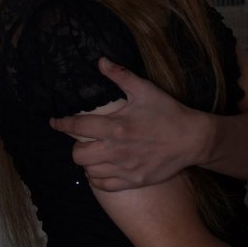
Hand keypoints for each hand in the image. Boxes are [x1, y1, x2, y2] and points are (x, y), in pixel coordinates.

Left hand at [49, 57, 205, 189]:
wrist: (192, 139)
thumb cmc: (168, 113)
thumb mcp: (145, 90)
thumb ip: (120, 75)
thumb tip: (100, 61)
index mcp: (116, 127)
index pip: (77, 128)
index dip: (61, 124)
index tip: (55, 122)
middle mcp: (117, 150)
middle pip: (78, 155)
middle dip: (76, 146)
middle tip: (83, 140)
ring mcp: (125, 168)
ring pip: (89, 171)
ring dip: (88, 162)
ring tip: (94, 153)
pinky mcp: (134, 181)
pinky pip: (104, 185)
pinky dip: (98, 178)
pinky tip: (103, 168)